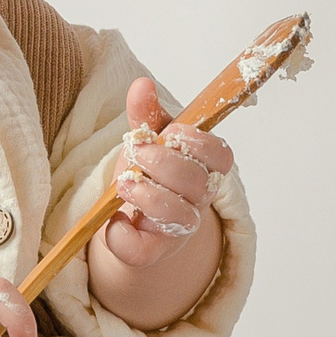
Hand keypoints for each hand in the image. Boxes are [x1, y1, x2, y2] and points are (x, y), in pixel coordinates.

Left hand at [102, 77, 233, 268]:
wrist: (136, 217)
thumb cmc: (150, 172)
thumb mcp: (149, 139)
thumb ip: (147, 115)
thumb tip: (142, 85)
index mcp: (205, 168)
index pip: (221, 155)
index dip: (196, 142)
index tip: (168, 132)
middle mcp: (198, 200)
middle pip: (198, 182)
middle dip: (165, 163)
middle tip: (138, 152)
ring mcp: (178, 228)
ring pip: (179, 215)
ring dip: (148, 195)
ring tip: (125, 184)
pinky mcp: (152, 250)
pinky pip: (143, 250)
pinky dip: (122, 235)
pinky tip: (114, 219)